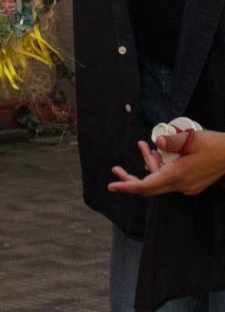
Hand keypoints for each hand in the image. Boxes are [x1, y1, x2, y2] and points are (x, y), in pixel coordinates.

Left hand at [108, 131, 224, 195]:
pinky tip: (158, 152)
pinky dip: (161, 167)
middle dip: (131, 178)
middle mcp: (181, 185)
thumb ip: (172, 141)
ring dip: (150, 164)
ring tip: (144, 146)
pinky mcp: (191, 183)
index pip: (146, 186)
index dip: (128, 186)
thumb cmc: (213, 145)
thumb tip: (158, 142)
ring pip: (160, 179)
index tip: (112, 186)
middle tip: (116, 169)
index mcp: (177, 176)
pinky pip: (169, 178)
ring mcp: (187, 186)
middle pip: (149, 186)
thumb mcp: (191, 139)